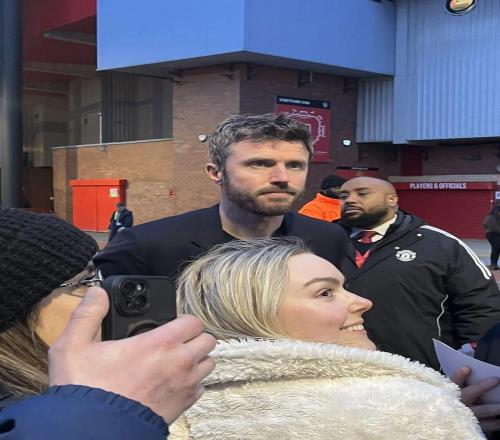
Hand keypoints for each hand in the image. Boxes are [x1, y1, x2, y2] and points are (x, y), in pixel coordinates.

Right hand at [48, 287, 215, 423]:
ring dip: (196, 359)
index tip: (170, 324)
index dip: (183, 320)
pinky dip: (192, 382)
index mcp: (160, 343)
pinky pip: (200, 387)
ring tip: (175, 360)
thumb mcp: (73, 347)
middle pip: (207, 340)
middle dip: (193, 337)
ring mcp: (184, 386)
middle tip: (174, 341)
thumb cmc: (85, 390)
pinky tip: (172, 382)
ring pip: (208, 364)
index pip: (193, 321)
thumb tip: (97, 293)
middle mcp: (179, 362)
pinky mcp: (183, 406)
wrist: (90, 433)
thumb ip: (88, 314)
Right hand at [451, 366, 499, 433]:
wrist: (445, 421)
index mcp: (450, 391)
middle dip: (483, 387)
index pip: (453, 381)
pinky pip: (487, 425)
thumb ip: (459, 379)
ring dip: (495, 407)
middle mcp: (457, 403)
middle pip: (470, 394)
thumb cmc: (450, 399)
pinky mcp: (473, 425)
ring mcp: (466, 415)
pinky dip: (496, 423)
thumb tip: (470, 368)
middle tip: (496, 379)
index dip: (459, 375)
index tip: (467, 368)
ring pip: (482, 411)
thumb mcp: (449, 387)